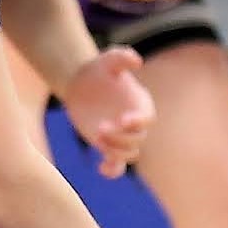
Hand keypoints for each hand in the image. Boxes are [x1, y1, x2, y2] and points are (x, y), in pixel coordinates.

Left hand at [57, 47, 153, 175]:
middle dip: (121, 137)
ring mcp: (122, 136)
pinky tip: (100, 168)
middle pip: (137, 139)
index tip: (123, 119)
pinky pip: (117, 165)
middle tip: (100, 128)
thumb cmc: (98, 70)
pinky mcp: (109, 146)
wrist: (80, 84)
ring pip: (128, 153)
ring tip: (96, 137)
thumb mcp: (108, 60)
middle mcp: (135, 123)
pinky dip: (112, 170)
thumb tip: (137, 61)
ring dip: (115, 150)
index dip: (138, 122)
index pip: (147, 119)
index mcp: (140, 104)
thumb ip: (122, 57)